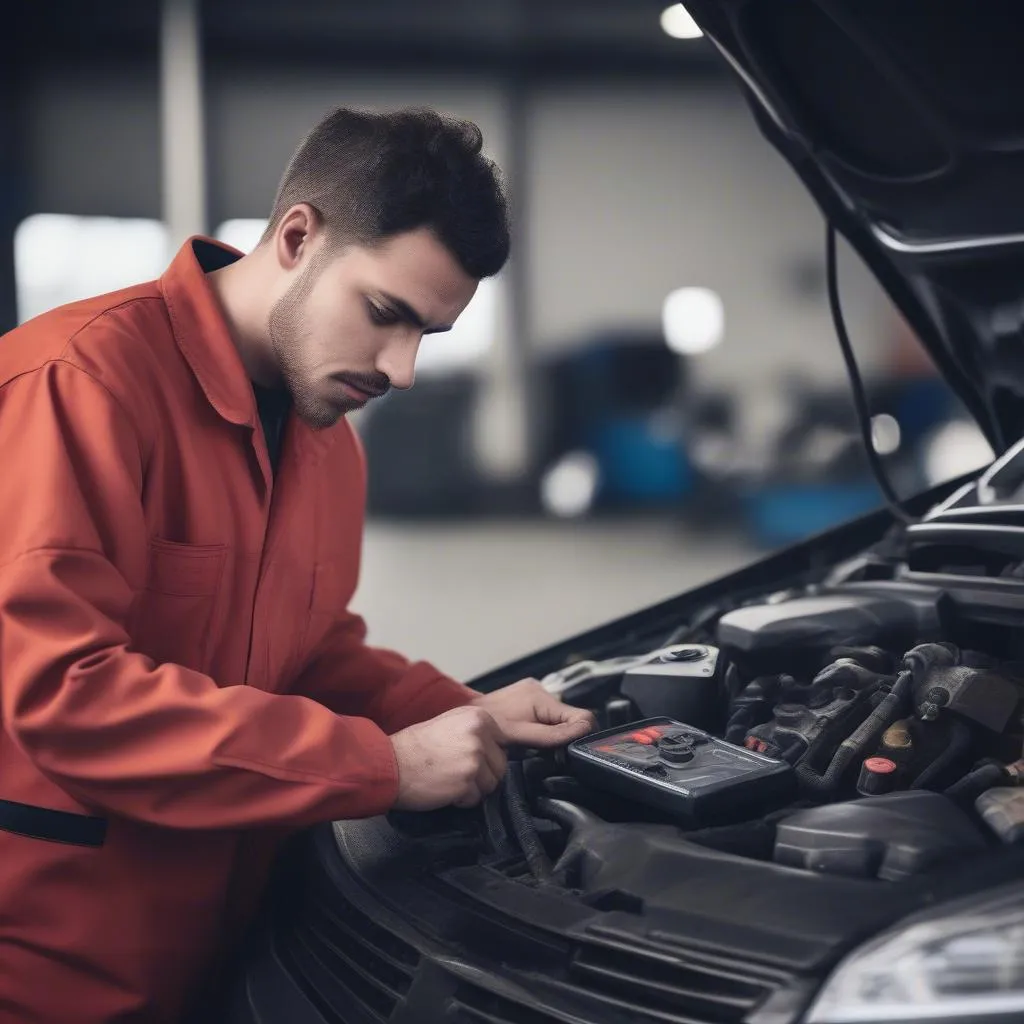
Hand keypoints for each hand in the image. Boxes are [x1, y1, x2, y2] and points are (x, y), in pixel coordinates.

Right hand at [390, 705, 507, 810]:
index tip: (556, 738)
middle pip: (501, 765)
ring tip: (448, 777)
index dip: (516, 749)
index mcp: (480, 718)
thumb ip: (481, 731)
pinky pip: (476, 798)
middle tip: (454, 768)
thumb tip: (505, 744)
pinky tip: (443, 788)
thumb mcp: (452, 725)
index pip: (514, 738)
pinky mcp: (468, 780)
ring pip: (492, 784)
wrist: (390, 763)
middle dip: (482, 773)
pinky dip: (461, 799)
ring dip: (472, 788)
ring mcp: (475, 757)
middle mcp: (481, 734)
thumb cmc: (417, 747)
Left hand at [472, 679, 595, 748]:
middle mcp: (539, 690)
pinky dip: (545, 730)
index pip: (580, 716)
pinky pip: (547, 718)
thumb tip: (583, 731)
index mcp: (540, 696)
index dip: (579, 736)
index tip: (571, 752)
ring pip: (559, 720)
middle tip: (554, 754)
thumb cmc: (485, 727)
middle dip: (565, 737)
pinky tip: (533, 741)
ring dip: (554, 735)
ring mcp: (533, 695)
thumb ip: (551, 735)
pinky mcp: (526, 702)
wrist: (462, 720)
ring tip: (541, 748)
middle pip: (570, 719)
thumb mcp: (520, 734)